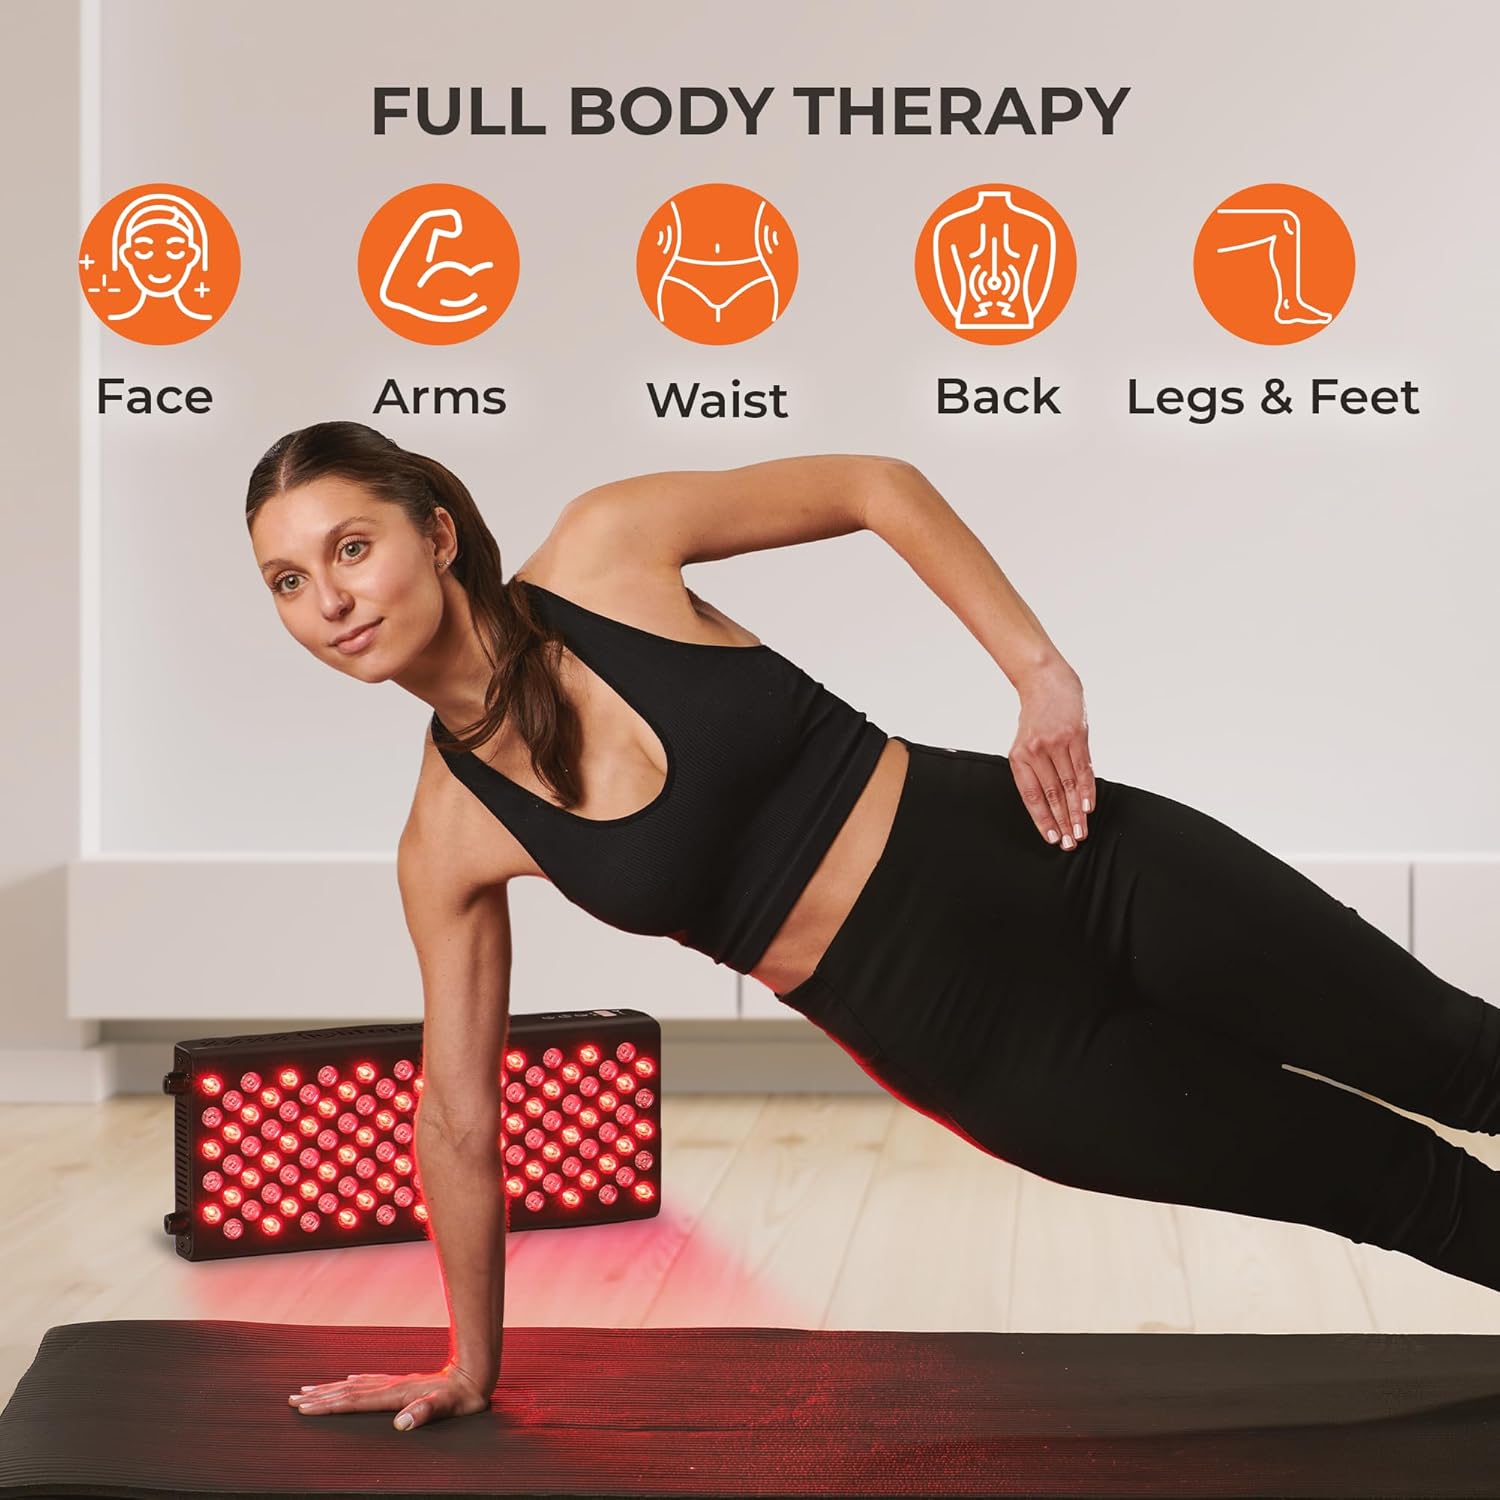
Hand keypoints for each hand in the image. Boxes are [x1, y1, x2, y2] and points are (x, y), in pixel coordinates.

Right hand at [289, 1360, 492, 1431]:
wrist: (474, 1377)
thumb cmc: (460, 1399)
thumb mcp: (445, 1408)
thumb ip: (423, 1414)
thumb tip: (400, 1424)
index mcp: (394, 1395)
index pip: (354, 1401)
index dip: (328, 1405)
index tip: (303, 1408)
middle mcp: (390, 1387)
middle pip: (347, 1392)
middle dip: (319, 1397)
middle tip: (291, 1399)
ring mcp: (395, 1383)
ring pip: (354, 1386)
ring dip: (330, 1389)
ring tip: (307, 1389)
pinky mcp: (401, 1384)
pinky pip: (368, 1383)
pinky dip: (351, 1384)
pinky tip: (346, 1382)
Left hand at [1010, 661, 1094, 849]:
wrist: (1047, 683)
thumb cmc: (1036, 717)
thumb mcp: (1026, 742)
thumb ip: (1035, 769)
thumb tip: (1049, 803)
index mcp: (1018, 756)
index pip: (1031, 796)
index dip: (1042, 819)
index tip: (1052, 839)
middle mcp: (1035, 751)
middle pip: (1051, 794)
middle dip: (1062, 822)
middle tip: (1070, 843)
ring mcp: (1056, 743)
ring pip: (1068, 785)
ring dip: (1077, 812)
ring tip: (1082, 832)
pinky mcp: (1075, 735)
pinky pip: (1083, 769)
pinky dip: (1087, 790)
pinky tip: (1089, 808)